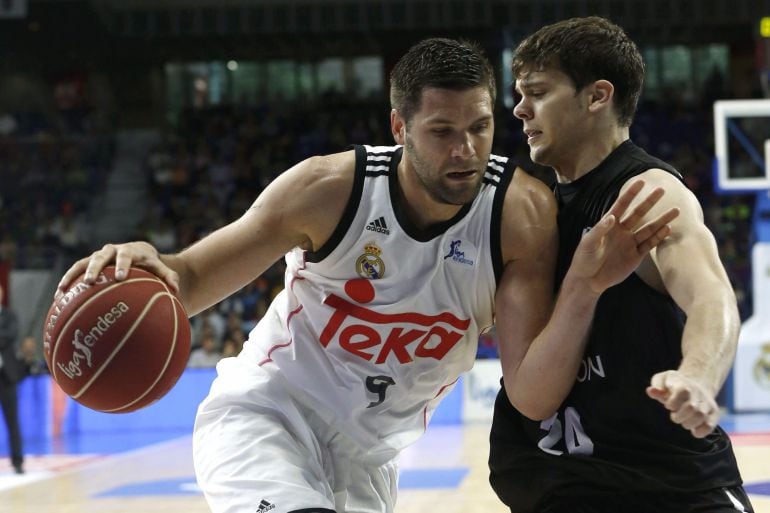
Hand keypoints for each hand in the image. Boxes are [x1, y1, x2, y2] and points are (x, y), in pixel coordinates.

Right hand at [56, 241, 179, 295]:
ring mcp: (98, 256)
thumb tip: (176, 289)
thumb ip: (169, 277)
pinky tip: (58, 298)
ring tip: (63, 290)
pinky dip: (67, 282)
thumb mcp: (160, 269)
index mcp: (130, 251)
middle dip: (95, 268)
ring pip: (83, 263)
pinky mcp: (88, 263)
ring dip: (73, 276)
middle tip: (91, 281)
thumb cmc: (151, 265)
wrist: (140, 252)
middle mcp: (112, 251)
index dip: (122, 265)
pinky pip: (75, 272)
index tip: (121, 277)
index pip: (126, 256)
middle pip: (101, 257)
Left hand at [571, 180, 678, 293]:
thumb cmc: (584, 259)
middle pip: (638, 213)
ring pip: (649, 228)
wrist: (589, 280)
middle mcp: (622, 231)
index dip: (631, 194)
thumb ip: (599, 230)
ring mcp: (630, 243)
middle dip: (650, 202)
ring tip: (676, 210)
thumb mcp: (588, 243)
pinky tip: (668, 229)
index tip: (641, 182)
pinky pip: (650, 244)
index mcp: (609, 224)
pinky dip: (659, 237)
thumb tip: (612, 217)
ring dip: (662, 220)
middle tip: (662, 189)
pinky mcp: (636, 256)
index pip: (621, 205)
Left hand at [646, 370, 719, 437]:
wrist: (695, 385)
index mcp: (684, 384)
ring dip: (688, 423)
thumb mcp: (663, 380)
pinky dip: (700, 431)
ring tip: (683, 422)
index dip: (672, 403)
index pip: (683, 391)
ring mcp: (707, 404)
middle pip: (691, 407)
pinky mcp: (713, 414)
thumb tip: (651, 390)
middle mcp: (698, 394)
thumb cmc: (674, 385)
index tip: (668, 405)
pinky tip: (693, 430)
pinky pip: (710, 425)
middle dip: (679, 416)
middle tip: (674, 416)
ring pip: (702, 417)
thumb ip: (657, 385)